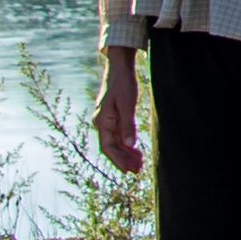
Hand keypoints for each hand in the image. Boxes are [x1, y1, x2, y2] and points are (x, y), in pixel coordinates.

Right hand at [93, 51, 144, 176]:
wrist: (120, 69)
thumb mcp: (127, 104)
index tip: (127, 170)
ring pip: (115, 143)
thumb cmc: (123, 84)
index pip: (107, 147)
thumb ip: (127, 124)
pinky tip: (136, 152)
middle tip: (137, 170)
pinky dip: (127, 145)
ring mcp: (106, 121)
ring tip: (139, 165)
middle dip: (123, 160)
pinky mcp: (113, 118)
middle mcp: (101, 123)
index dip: (117, 160)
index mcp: (101, 121)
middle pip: (111, 147)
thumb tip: (129, 144)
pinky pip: (118, 136)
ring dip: (126, 154)